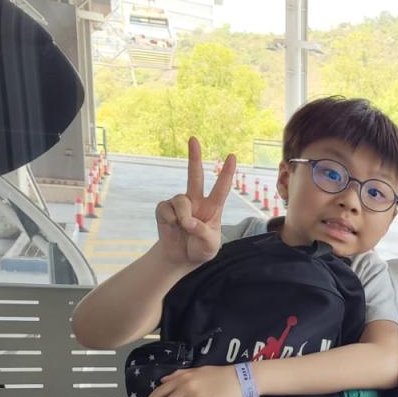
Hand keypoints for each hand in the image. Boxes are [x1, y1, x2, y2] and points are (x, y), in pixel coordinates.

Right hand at [155, 137, 236, 270]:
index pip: (221, 188)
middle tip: (194, 138)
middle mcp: (196, 201)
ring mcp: (179, 203)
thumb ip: (203, 233)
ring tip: (185, 229)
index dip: (227, 173)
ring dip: (183, 217)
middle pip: (195, 175)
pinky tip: (172, 227)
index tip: (232, 156)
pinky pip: (166, 210)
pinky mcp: (165, 209)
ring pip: (181, 200)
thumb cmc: (201, 249)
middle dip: (194, 157)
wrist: (181, 257)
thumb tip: (188, 221)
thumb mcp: (210, 245)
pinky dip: (170, 220)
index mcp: (212, 208)